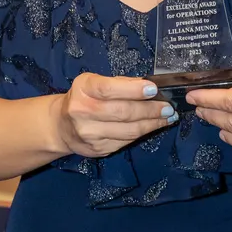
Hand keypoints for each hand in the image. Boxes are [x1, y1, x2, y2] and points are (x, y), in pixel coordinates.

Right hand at [53, 73, 175, 157]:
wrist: (62, 125)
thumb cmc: (85, 98)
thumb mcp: (95, 83)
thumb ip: (120, 84)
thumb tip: (149, 86)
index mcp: (83, 89)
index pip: (109, 89)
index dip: (133, 90)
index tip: (154, 90)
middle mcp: (82, 111)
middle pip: (123, 112)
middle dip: (151, 110)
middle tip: (169, 107)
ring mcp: (89, 133)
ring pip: (129, 130)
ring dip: (152, 124)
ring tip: (167, 117)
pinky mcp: (98, 149)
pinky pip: (126, 141)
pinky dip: (143, 133)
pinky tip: (152, 126)